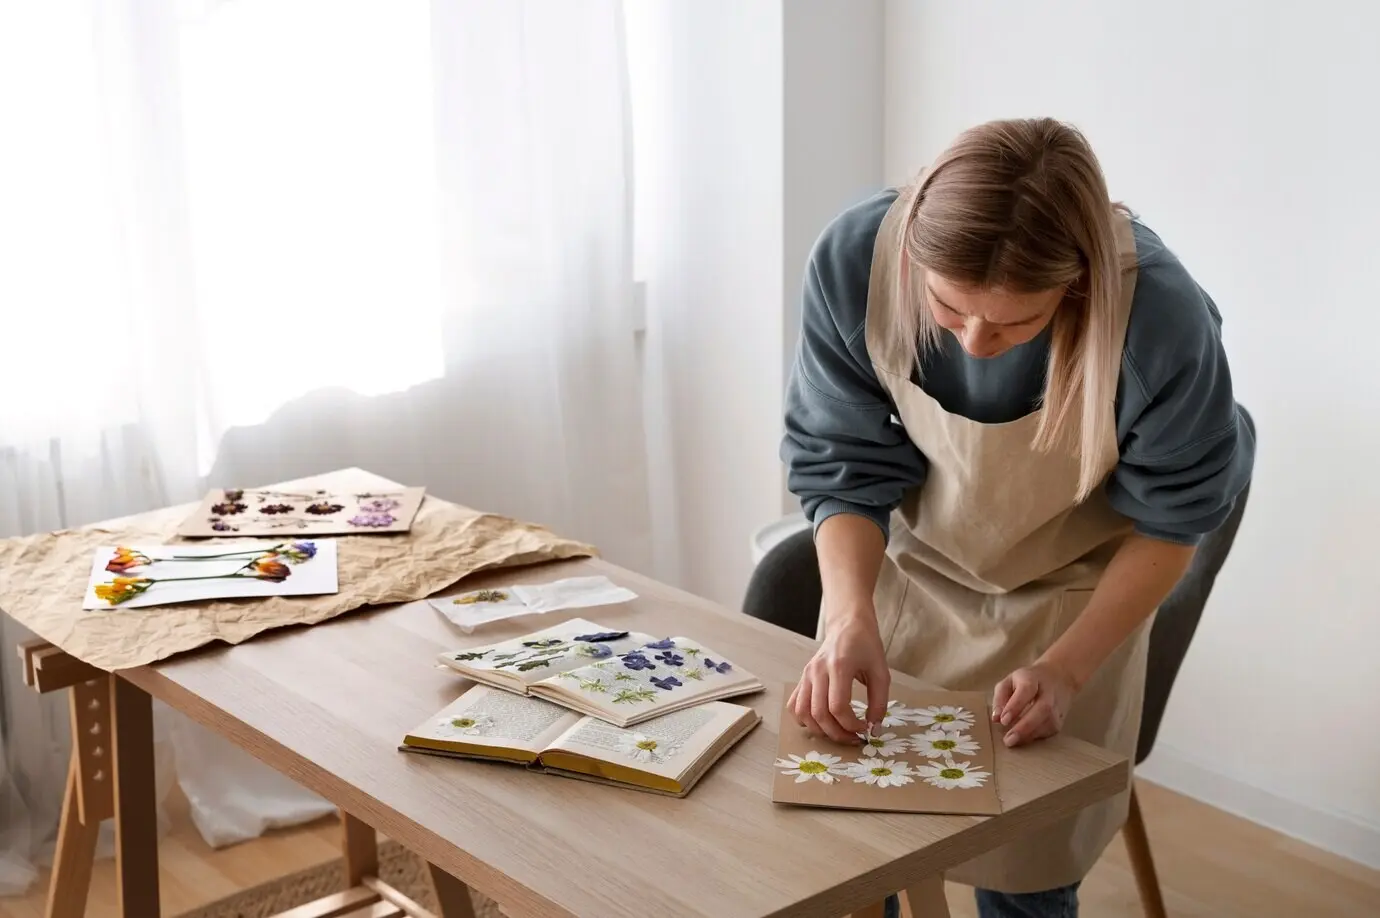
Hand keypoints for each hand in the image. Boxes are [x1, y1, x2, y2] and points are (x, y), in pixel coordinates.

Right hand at [788, 607, 890, 743]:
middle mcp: (817, 671)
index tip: (864, 729)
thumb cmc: (866, 646)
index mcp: (839, 667)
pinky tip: (820, 722)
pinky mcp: (802, 678)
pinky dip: (804, 719)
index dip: (851, 725)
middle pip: (818, 714)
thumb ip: (879, 703)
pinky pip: (794, 705)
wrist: (848, 625)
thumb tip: (873, 729)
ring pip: (802, 713)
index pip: (837, 707)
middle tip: (853, 738)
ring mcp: (806, 674)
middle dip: (836, 733)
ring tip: (837, 733)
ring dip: (819, 730)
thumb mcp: (881, 673)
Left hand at [991, 661, 1078, 746]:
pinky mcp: (1061, 719)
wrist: (1059, 678)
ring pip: (1049, 722)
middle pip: (1042, 708)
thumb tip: (996, 718)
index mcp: (1032, 678)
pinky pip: (1050, 730)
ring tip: (1013, 741)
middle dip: (1025, 726)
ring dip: (1030, 734)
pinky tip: (1024, 739)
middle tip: (1009, 740)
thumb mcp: (1009, 682)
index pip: (1026, 690)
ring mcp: (1058, 706)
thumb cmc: (1028, 681)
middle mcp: (1049, 692)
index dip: (1015, 706)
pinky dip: (1036, 736)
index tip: (1003, 721)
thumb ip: (1000, 698)